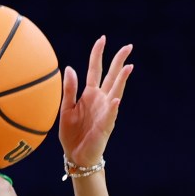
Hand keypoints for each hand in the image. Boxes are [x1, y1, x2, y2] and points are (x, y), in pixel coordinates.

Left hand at [58, 36, 133, 168]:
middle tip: (128, 46)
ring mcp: (105, 111)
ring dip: (122, 80)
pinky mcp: (105, 126)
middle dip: (119, 61)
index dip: (98, 54)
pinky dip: (113, 107)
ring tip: (128, 67)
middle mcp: (101, 99)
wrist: (76, 156)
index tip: (102, 39)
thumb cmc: (71, 133)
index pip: (96, 69)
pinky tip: (116, 99)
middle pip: (112, 76)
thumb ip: (69, 89)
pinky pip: (110, 115)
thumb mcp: (65, 109)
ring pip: (116, 92)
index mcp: (90, 94)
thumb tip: (70, 67)